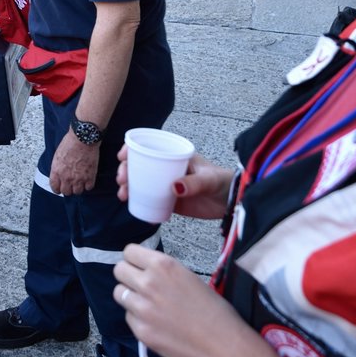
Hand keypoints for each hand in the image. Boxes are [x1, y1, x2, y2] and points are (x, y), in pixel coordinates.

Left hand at [48, 130, 99, 195]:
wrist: (83, 138)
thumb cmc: (70, 142)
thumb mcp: (57, 155)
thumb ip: (57, 167)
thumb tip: (58, 174)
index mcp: (57, 171)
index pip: (54, 187)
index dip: (57, 189)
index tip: (60, 188)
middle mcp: (66, 177)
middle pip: (66, 192)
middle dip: (68, 189)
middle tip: (71, 184)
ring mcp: (78, 178)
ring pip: (77, 192)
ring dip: (79, 187)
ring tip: (80, 182)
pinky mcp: (90, 177)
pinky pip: (89, 188)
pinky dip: (88, 185)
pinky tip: (88, 179)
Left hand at [113, 244, 256, 356]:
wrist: (223, 345)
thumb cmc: (215, 312)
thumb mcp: (189, 277)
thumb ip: (164, 272)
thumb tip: (148, 271)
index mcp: (163, 266)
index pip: (129, 252)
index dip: (134, 259)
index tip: (139, 266)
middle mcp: (149, 283)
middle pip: (119, 270)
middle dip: (128, 276)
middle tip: (140, 285)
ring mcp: (142, 308)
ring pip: (119, 293)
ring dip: (130, 297)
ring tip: (148, 304)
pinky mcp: (141, 331)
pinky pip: (129, 317)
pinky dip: (138, 319)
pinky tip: (157, 323)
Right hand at [117, 148, 234, 220]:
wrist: (232, 202)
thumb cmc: (222, 182)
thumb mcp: (208, 179)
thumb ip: (193, 183)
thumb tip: (174, 188)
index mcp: (175, 155)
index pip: (149, 146)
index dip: (132, 148)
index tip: (123, 157)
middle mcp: (168, 168)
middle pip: (140, 166)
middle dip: (126, 171)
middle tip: (122, 181)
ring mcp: (168, 185)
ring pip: (142, 183)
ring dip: (129, 187)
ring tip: (124, 195)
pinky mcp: (171, 202)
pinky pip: (151, 202)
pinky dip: (142, 205)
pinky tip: (137, 210)